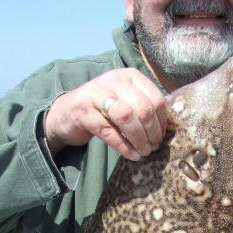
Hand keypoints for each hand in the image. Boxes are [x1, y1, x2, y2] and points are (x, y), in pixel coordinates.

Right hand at [44, 68, 166, 161]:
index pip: (155, 98)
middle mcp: (113, 81)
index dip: (161, 121)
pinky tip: (132, 155)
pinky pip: (108, 131)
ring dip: (139, 139)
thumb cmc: (102, 109)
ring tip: (143, 152)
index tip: (161, 137)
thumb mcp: (125, 100)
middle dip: (152, 132)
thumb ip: (143, 107)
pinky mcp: (83, 112)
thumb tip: (165, 130)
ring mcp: (96, 94)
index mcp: (129, 76)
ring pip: (126, 117)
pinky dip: (123, 146)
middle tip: (153, 148)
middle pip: (143, 108)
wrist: (66, 113)